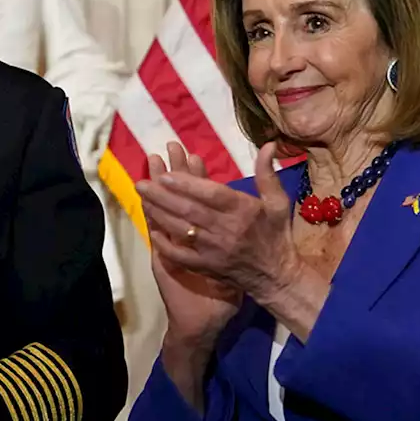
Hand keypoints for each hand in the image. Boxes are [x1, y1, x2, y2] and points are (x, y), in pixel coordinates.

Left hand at [137, 141, 306, 310]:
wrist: (276, 276)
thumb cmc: (276, 234)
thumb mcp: (278, 202)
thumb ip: (268, 174)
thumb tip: (268, 144)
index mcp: (243, 211)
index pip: (212, 195)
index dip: (188, 185)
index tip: (166, 175)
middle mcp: (226, 230)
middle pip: (190, 210)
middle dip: (163, 197)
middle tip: (141, 183)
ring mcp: (214, 250)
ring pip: (182, 230)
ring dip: (160, 214)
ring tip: (142, 199)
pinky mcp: (206, 266)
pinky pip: (181, 255)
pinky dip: (165, 244)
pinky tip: (152, 230)